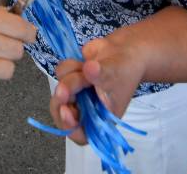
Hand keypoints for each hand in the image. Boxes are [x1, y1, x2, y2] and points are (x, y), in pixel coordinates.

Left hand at [50, 27, 148, 143]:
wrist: (123, 50)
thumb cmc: (126, 68)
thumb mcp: (117, 74)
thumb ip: (101, 74)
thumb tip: (90, 69)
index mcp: (101, 119)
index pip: (81, 135)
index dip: (70, 127)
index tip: (66, 110)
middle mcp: (87, 110)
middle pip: (64, 115)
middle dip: (63, 100)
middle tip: (65, 88)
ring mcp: (78, 94)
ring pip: (60, 91)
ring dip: (71, 77)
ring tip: (88, 68)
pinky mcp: (71, 78)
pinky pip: (60, 73)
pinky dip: (70, 65)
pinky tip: (83, 62)